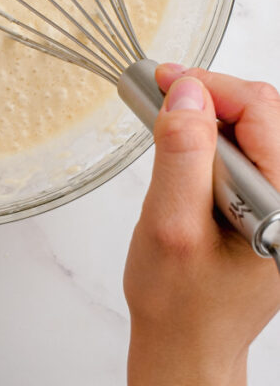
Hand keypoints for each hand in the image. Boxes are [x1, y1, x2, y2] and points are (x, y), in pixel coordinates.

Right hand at [124, 65, 279, 385]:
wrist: (185, 345)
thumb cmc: (179, 302)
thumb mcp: (170, 225)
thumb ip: (182, 155)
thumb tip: (186, 92)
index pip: (260, 112)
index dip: (209, 86)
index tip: (164, 81)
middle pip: (262, 112)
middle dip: (209, 94)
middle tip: (160, 93)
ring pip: (253, 126)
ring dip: (208, 114)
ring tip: (168, 118)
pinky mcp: (266, 201)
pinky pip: (246, 149)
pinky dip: (212, 136)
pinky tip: (184, 145)